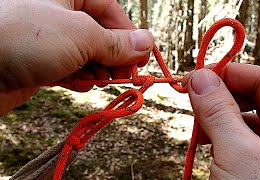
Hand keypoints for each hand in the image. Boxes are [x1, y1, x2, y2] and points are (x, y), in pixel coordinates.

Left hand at [0, 0, 154, 114]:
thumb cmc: (25, 38)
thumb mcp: (81, 36)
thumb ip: (117, 42)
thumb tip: (147, 42)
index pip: (109, 9)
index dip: (129, 33)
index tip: (142, 56)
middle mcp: (58, 13)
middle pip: (100, 34)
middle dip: (115, 56)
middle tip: (125, 76)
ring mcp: (49, 39)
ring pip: (87, 54)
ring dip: (99, 70)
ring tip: (101, 82)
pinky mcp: (41, 62)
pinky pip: (71, 68)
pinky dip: (80, 78)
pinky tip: (82, 85)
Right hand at [183, 63, 259, 178]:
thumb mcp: (238, 152)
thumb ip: (217, 110)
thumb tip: (201, 78)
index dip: (229, 73)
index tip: (199, 76)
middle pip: (253, 97)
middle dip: (221, 98)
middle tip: (194, 100)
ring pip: (245, 118)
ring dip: (218, 119)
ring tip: (200, 129)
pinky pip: (242, 139)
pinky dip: (222, 137)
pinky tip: (209, 144)